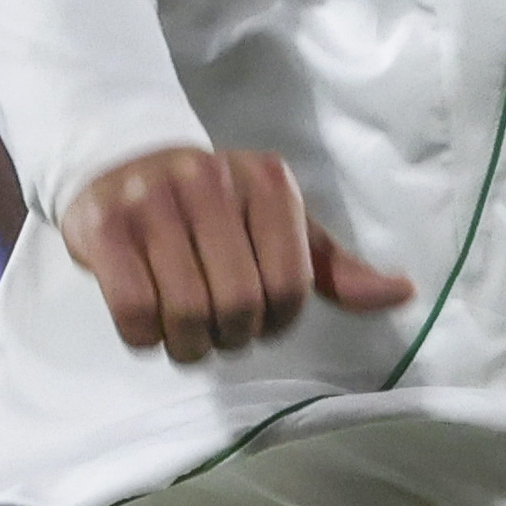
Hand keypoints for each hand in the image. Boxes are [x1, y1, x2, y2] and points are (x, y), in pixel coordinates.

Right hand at [59, 144, 413, 364]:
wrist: (122, 161)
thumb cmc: (214, 208)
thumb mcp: (279, 227)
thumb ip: (335, 268)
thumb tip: (401, 293)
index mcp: (267, 182)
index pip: (291, 287)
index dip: (276, 322)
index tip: (259, 317)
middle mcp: (210, 181)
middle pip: (239, 304)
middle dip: (231, 336)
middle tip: (217, 330)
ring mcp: (153, 201)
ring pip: (186, 312)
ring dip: (188, 344)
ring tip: (185, 332)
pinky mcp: (103, 226)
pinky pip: (134, 308)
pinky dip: (144, 335)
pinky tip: (148, 325)